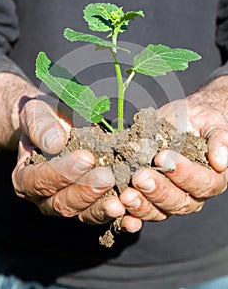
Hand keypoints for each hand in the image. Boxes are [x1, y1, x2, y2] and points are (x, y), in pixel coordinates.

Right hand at [12, 99, 124, 223]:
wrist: (59, 124)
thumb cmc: (45, 119)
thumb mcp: (37, 114)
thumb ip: (40, 127)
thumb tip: (54, 144)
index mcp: (26, 178)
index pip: (40, 181)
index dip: (62, 172)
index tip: (86, 158)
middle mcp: (44, 198)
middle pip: (62, 203)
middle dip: (86, 190)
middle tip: (107, 176)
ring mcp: (68, 205)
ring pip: (83, 214)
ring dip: (103, 208)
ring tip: (122, 199)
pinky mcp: (89, 206)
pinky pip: (102, 215)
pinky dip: (118, 217)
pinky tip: (133, 215)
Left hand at [119, 99, 227, 231]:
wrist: (178, 122)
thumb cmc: (196, 122)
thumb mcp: (210, 122)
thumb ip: (219, 138)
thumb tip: (221, 161)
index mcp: (211, 178)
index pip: (202, 183)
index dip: (184, 173)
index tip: (164, 158)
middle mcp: (192, 194)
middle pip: (179, 202)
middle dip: (158, 190)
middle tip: (140, 176)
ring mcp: (170, 200)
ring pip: (159, 211)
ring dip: (141, 205)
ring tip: (126, 194)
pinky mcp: (150, 199)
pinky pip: (141, 213)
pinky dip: (129, 215)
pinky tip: (118, 208)